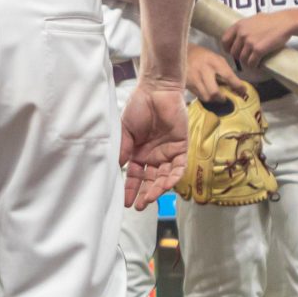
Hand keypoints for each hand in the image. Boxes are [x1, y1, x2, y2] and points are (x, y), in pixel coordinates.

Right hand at [119, 75, 187, 210]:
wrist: (156, 90)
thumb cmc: (139, 107)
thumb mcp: (125, 130)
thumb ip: (123, 149)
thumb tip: (117, 169)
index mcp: (138, 153)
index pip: (135, 176)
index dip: (131, 189)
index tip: (126, 202)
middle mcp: (153, 156)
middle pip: (150, 180)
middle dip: (145, 194)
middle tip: (140, 206)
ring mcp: (167, 153)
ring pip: (164, 177)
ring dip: (158, 188)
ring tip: (150, 198)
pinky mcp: (180, 147)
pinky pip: (179, 167)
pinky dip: (174, 177)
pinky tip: (166, 185)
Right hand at [185, 44, 246, 103]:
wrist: (182, 53)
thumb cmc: (204, 56)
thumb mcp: (217, 59)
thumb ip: (226, 71)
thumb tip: (236, 86)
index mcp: (214, 62)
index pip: (228, 76)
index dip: (237, 86)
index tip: (243, 91)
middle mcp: (204, 70)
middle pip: (214, 92)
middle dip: (221, 98)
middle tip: (224, 98)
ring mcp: (194, 78)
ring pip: (206, 97)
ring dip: (213, 99)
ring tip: (216, 96)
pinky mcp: (187, 84)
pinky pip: (198, 96)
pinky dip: (205, 97)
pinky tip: (207, 93)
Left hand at [221, 10, 297, 66]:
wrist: (284, 22)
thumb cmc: (270, 20)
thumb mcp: (252, 19)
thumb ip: (243, 27)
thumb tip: (237, 35)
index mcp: (239, 25)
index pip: (224, 40)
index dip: (227, 48)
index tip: (231, 51)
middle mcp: (242, 34)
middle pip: (233, 52)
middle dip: (238, 57)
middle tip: (245, 58)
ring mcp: (250, 42)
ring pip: (242, 59)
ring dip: (247, 62)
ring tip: (252, 62)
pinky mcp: (258, 50)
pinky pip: (251, 63)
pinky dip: (254, 66)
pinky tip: (257, 65)